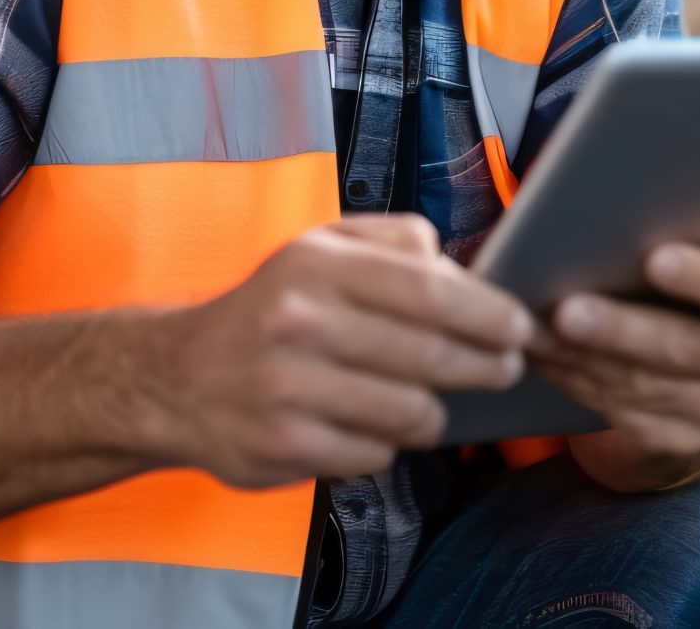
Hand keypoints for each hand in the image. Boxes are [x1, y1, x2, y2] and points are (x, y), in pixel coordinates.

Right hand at [149, 214, 533, 487]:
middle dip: (484, 366)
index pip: (429, 289)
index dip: (488, 313)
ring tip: (421, 400)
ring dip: (430, 412)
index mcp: (315, 263)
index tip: (522, 326)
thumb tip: (463, 269)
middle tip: (504, 369)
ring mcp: (290, 388)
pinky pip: (375, 454)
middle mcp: (300, 321)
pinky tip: (363, 424)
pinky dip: (383, 444)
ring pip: (411, 413)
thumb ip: (394, 244)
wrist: (176, 378)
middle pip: (430, 355)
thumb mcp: (319, 247)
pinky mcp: (284, 445)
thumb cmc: (270, 309)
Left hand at [530, 239, 699, 464]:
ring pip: (643, 385)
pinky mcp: (680, 440)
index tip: (655, 257)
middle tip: (565, 308)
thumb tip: (671, 176)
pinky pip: (621, 413)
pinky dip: (575, 381)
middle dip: (620, 328)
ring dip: (580, 357)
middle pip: (686, 348)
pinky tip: (541, 357)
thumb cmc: (696, 288)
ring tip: (532, 328)